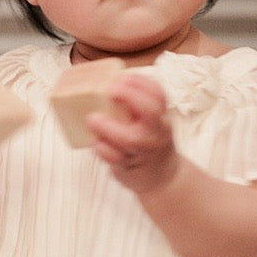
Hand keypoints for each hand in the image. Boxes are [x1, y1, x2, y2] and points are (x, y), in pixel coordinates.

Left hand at [88, 73, 180, 193]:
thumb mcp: (152, 123)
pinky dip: (103, 150)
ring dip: (109, 127)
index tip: (122, 77)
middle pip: (151, 112)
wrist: (163, 178)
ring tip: (93, 118)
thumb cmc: (150, 143)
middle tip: (112, 91)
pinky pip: (115, 159)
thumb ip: (135, 106)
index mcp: (160, 118)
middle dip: (131, 97)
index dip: (141, 83)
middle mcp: (155, 133)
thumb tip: (105, 81)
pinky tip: (95, 142)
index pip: (158, 95)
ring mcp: (143, 151)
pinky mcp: (128, 167)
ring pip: (131, 139)